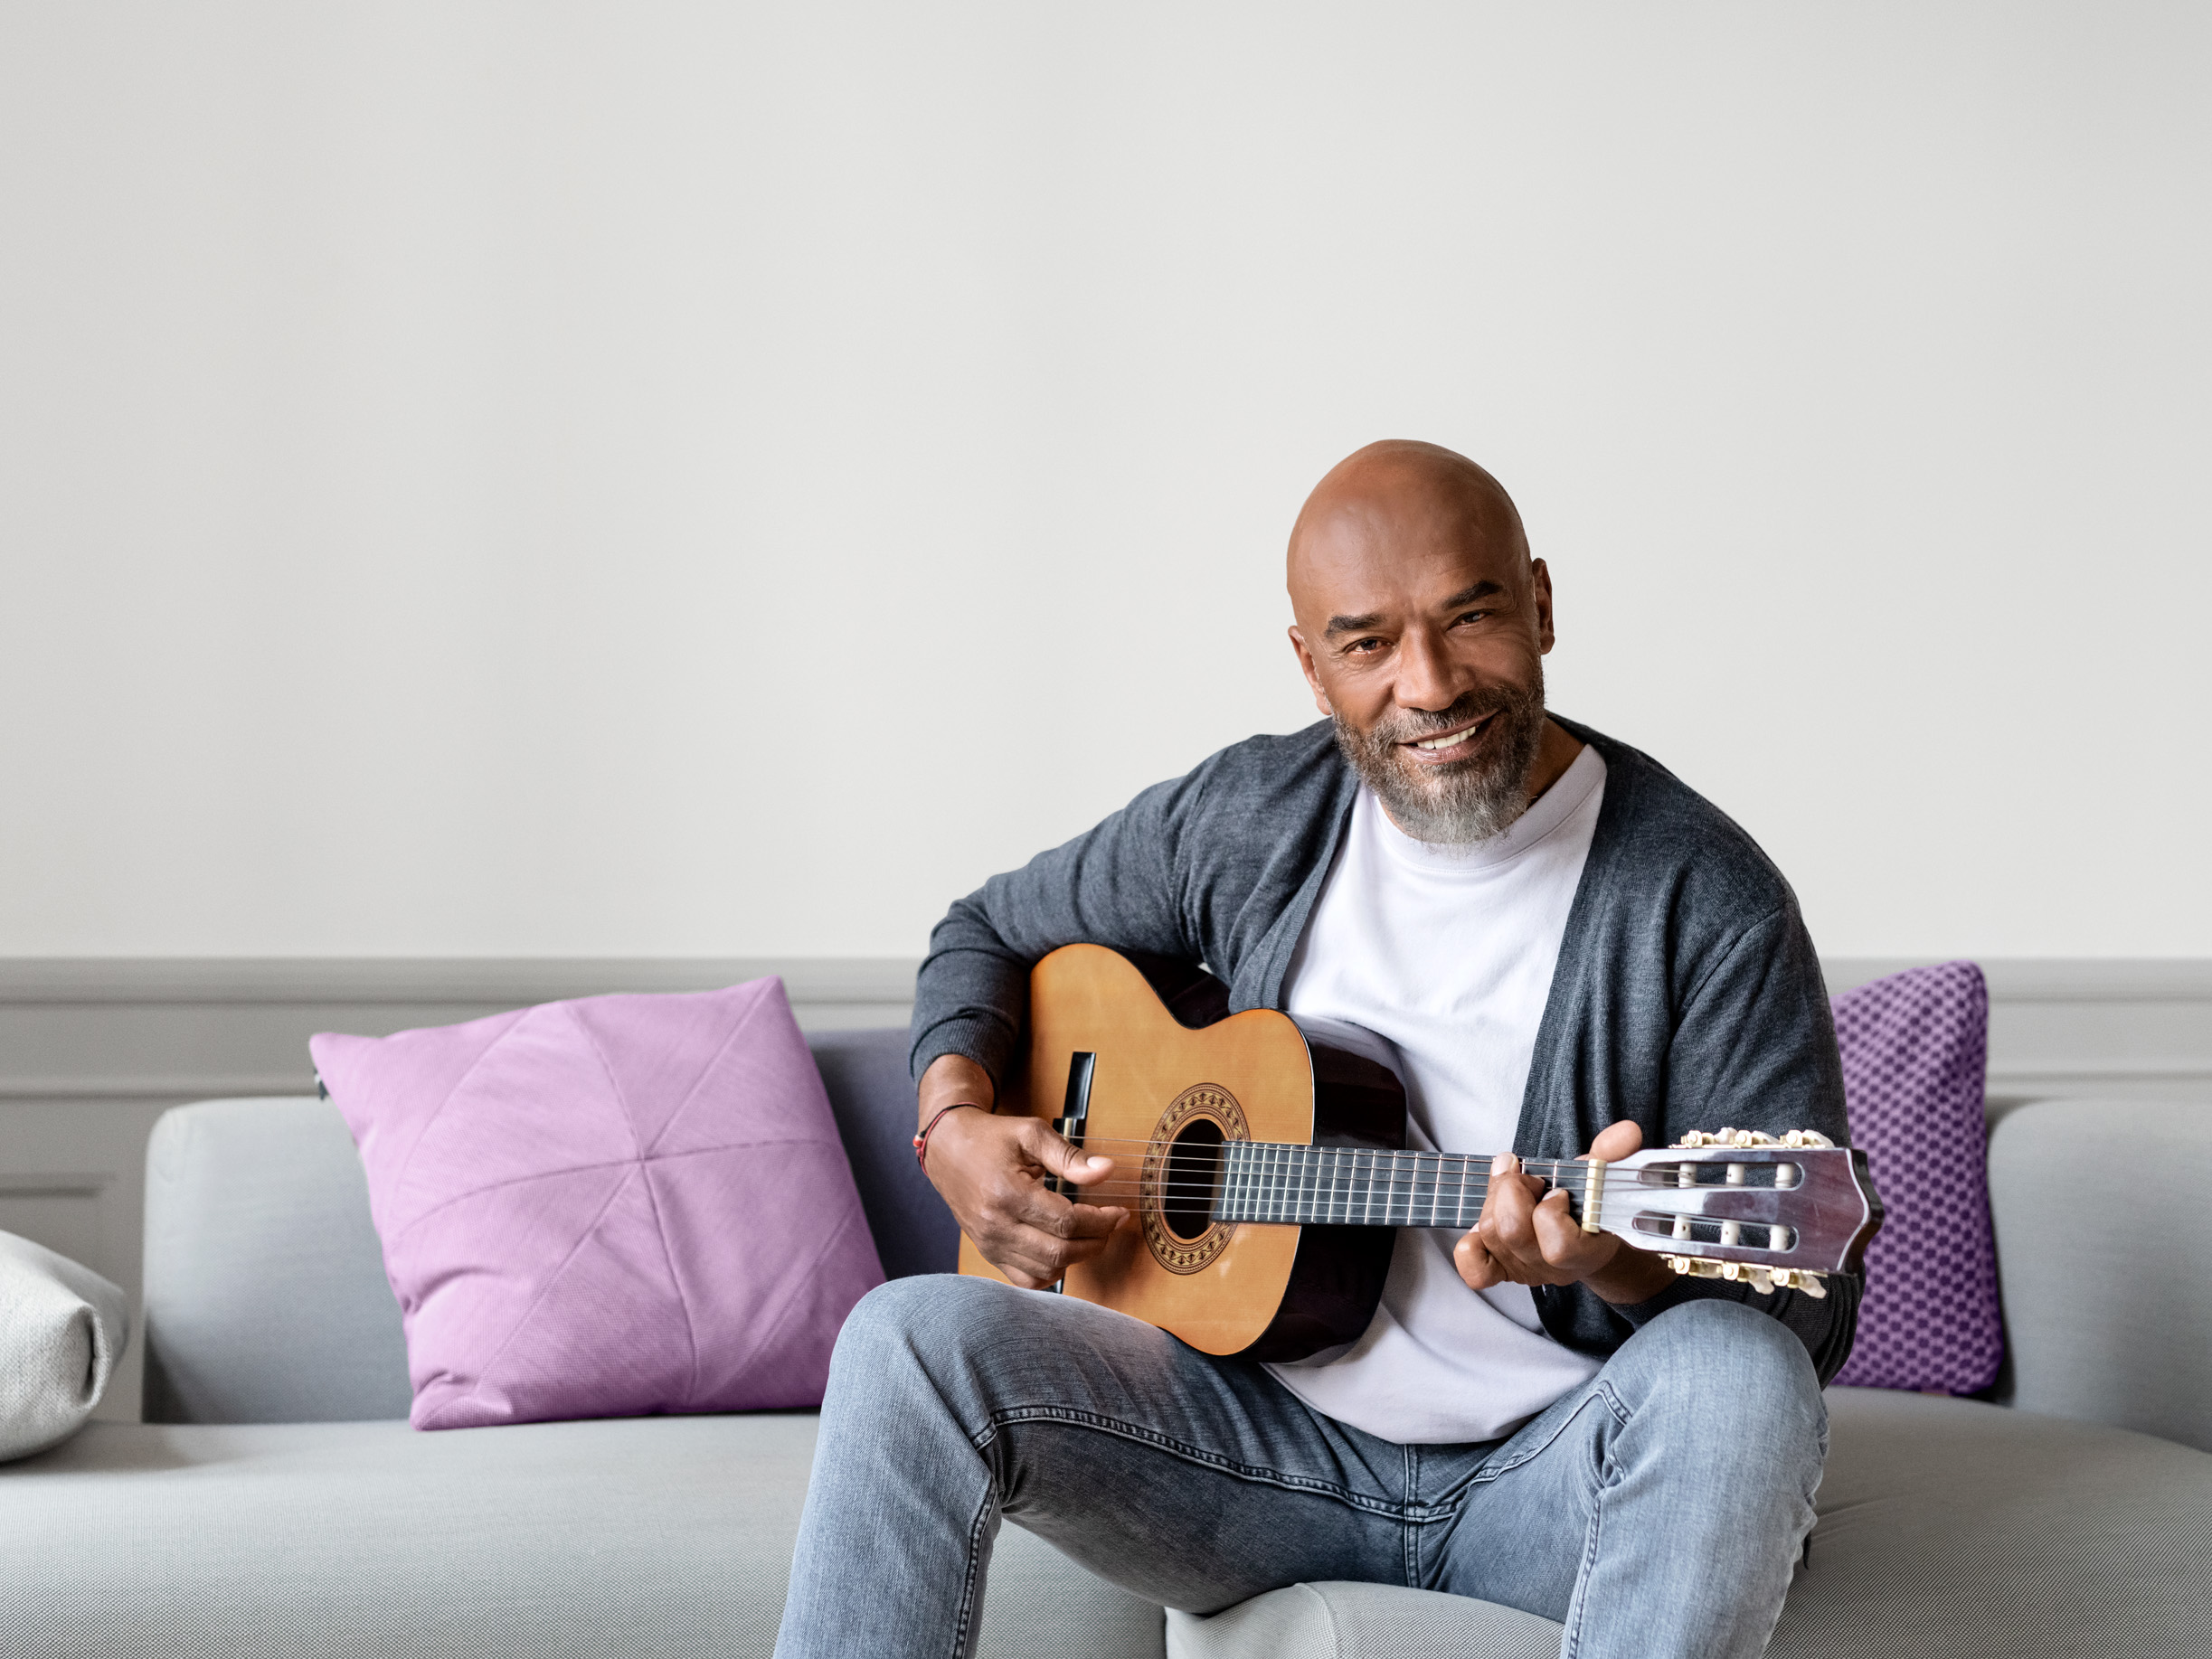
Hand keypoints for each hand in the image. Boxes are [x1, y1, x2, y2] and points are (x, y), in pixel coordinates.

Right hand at [917, 1055, 1128, 1289]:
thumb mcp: (1031, 1133)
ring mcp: (990, 1244)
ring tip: (1090, 1234)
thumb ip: (1069, 1156)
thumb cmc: (991, 1138)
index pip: (1066, 1222)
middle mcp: (996, 1226)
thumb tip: (1106, 1172)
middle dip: (1096, 1241)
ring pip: (1046, 1270)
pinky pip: (1026, 1280)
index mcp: (1008, 1194)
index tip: (1119, 1212)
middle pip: (1060, 1252)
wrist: (948, 1150)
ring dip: (1077, 1257)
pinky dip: (1051, 1271)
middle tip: (1111, 1224)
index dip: (1101, 1221)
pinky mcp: (989, 1253)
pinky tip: (1063, 1250)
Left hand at [1452, 1119, 1674, 1306]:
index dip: (1550, 1212)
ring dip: (1493, 1199)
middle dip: (1511, 1190)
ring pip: (1490, 1235)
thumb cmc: (1591, 1205)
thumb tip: (1627, 1131)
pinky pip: (1474, 1270)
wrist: (1588, 1239)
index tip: (1558, 1190)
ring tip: (1512, 1185)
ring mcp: (1524, 1271)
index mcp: (1585, 1252)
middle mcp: (1552, 1268)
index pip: (1559, 1245)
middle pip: (1512, 1232)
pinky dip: (1469, 1246)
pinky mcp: (1501, 1271)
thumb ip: (1611, 1154)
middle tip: (1527, 1177)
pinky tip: (1484, 1220)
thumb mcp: (1600, 1177)